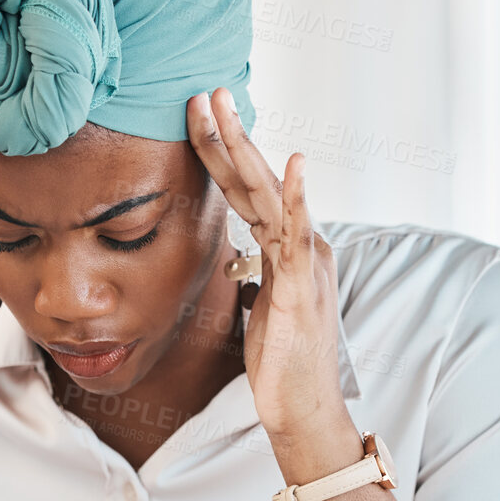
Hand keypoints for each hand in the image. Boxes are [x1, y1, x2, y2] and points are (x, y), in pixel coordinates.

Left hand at [187, 87, 348, 441]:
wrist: (303, 410)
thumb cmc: (282, 364)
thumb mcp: (260, 307)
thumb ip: (254, 275)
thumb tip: (236, 260)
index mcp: (284, 248)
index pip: (247, 190)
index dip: (220, 153)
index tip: (195, 116)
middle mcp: (300, 245)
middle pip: (257, 180)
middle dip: (229, 134)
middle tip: (205, 90)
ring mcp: (304, 263)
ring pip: (271, 194)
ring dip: (248, 148)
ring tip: (227, 108)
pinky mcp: (303, 288)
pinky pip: (299, 235)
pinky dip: (297, 197)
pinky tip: (293, 164)